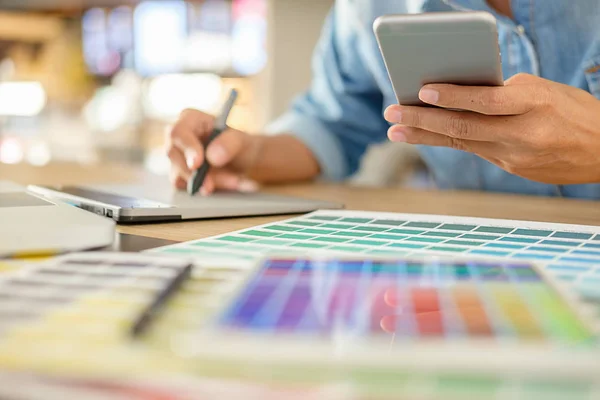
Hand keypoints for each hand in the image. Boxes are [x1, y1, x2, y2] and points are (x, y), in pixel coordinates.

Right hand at [166, 109, 261, 194]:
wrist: (242, 161)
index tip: (198, 164)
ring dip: (208, 183)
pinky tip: (225, 185)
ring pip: (180, 176)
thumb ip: (230, 144)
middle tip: (219, 182)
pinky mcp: (180, 176)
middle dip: (198, 173)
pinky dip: (207, 190)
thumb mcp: (242, 141)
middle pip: (174, 156)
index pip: (178, 132)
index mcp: (190, 119)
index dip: (187, 148)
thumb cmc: (239, 145)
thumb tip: (212, 156)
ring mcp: (177, 159)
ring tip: (234, 182)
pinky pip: (186, 188)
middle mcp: (179, 138)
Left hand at [384, 73, 599, 184]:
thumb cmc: (571, 110)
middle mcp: (524, 134)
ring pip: (462, 143)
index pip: (487, 100)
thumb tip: (459, 95)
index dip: (453, 97)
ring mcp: (516, 156)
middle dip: (423, 121)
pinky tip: (425, 135)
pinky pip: (474, 150)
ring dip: (424, 136)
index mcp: (536, 105)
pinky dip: (448, 140)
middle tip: (392, 114)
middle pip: (465, 127)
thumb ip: (503, 93)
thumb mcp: (544, 91)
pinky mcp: (511, 168)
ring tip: (396, 131)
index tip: (423, 91)